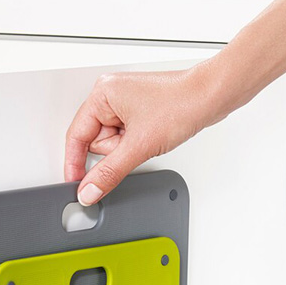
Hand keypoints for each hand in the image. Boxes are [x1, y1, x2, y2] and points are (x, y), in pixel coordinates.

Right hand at [64, 66, 219, 205]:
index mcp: (102, 94)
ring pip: (113, 143)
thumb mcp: (139, 146)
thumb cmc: (180, 104)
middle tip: (136, 145)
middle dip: (116, 151)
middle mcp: (110, 95)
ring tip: (149, 137)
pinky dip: (138, 145)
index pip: (76, 136)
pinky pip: (128, 139)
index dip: (74, 164)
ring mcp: (126, 104)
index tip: (75, 186)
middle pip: (96, 142)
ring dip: (129, 149)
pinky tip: (153, 137)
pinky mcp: (140, 112)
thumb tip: (90, 190)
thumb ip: (109, 172)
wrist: (211, 97)